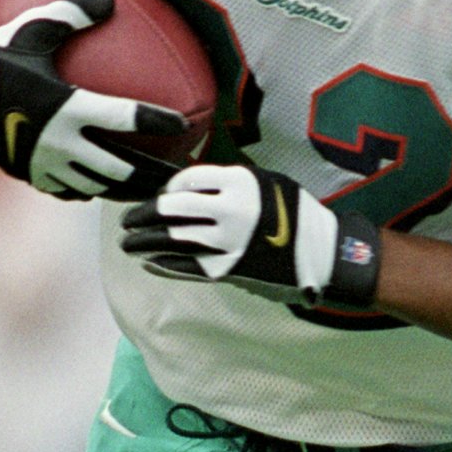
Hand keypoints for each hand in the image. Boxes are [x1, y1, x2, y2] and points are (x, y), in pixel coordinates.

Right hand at [0, 0, 187, 199]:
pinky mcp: (29, 175)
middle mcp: (59, 142)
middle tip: (181, 173)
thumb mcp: (33, 28)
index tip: (185, 125)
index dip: (159, 122)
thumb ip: (74, 14)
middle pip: (121, 167)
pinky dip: (91, 190)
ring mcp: (44, 164)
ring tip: (153, 191)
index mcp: (66, 106)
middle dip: (154, 174)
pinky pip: (68, 190)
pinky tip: (104, 187)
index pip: (125, 118)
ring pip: (98, 186)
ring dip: (128, 190)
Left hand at [120, 164, 381, 306]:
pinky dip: (165, 264)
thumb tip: (190, 185)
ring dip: (145, 242)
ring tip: (129, 244)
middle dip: (143, 215)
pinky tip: (150, 262)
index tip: (160, 197)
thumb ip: (231, 182)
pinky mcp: (230, 270)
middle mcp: (231, 210)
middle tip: (128, 221)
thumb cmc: (294, 213)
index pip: (186, 180)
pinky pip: (188, 268)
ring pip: (173, 240)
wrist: (323, 253)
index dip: (167, 188)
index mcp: (240, 182)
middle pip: (172, 210)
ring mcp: (228, 242)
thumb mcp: (268, 182)